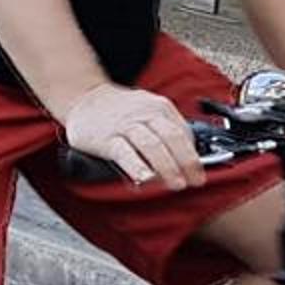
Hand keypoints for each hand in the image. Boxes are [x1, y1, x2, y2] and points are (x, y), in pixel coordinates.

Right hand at [61, 82, 205, 190]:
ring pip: (152, 145)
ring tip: (176, 184)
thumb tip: (189, 156)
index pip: (183, 132)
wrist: (85, 100)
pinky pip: (124, 152)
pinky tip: (145, 178)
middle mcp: (144, 113)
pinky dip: (137, 166)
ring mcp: (125, 125)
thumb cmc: (121, 111)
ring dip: (168, 166)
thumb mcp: (148, 111)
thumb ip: (167, 129)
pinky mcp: (107, 138)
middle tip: (194, 182)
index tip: (199, 174)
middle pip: (172, 137)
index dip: (193, 155)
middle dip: (187, 162)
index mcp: (159, 107)